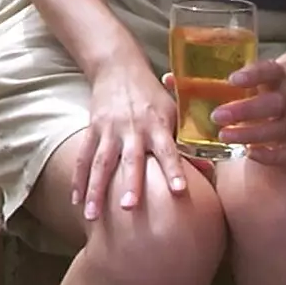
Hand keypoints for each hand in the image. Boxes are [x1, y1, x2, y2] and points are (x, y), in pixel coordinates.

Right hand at [75, 63, 190, 221]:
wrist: (118, 68)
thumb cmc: (152, 95)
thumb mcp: (174, 111)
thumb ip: (187, 142)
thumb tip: (210, 170)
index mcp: (157, 125)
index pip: (168, 150)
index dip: (174, 170)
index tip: (179, 192)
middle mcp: (132, 129)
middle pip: (130, 159)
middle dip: (129, 184)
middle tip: (128, 208)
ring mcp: (109, 130)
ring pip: (100, 163)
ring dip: (95, 190)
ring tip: (92, 216)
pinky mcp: (92, 129)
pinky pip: (83, 157)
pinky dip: (78, 179)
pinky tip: (75, 201)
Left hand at [213, 54, 285, 165]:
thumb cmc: (255, 84)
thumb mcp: (239, 75)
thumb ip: (206, 78)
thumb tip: (169, 80)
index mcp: (275, 74)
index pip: (269, 70)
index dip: (253, 75)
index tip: (232, 80)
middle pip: (273, 103)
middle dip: (245, 110)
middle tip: (216, 115)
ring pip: (279, 128)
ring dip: (251, 133)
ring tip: (223, 136)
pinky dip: (270, 155)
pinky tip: (249, 153)